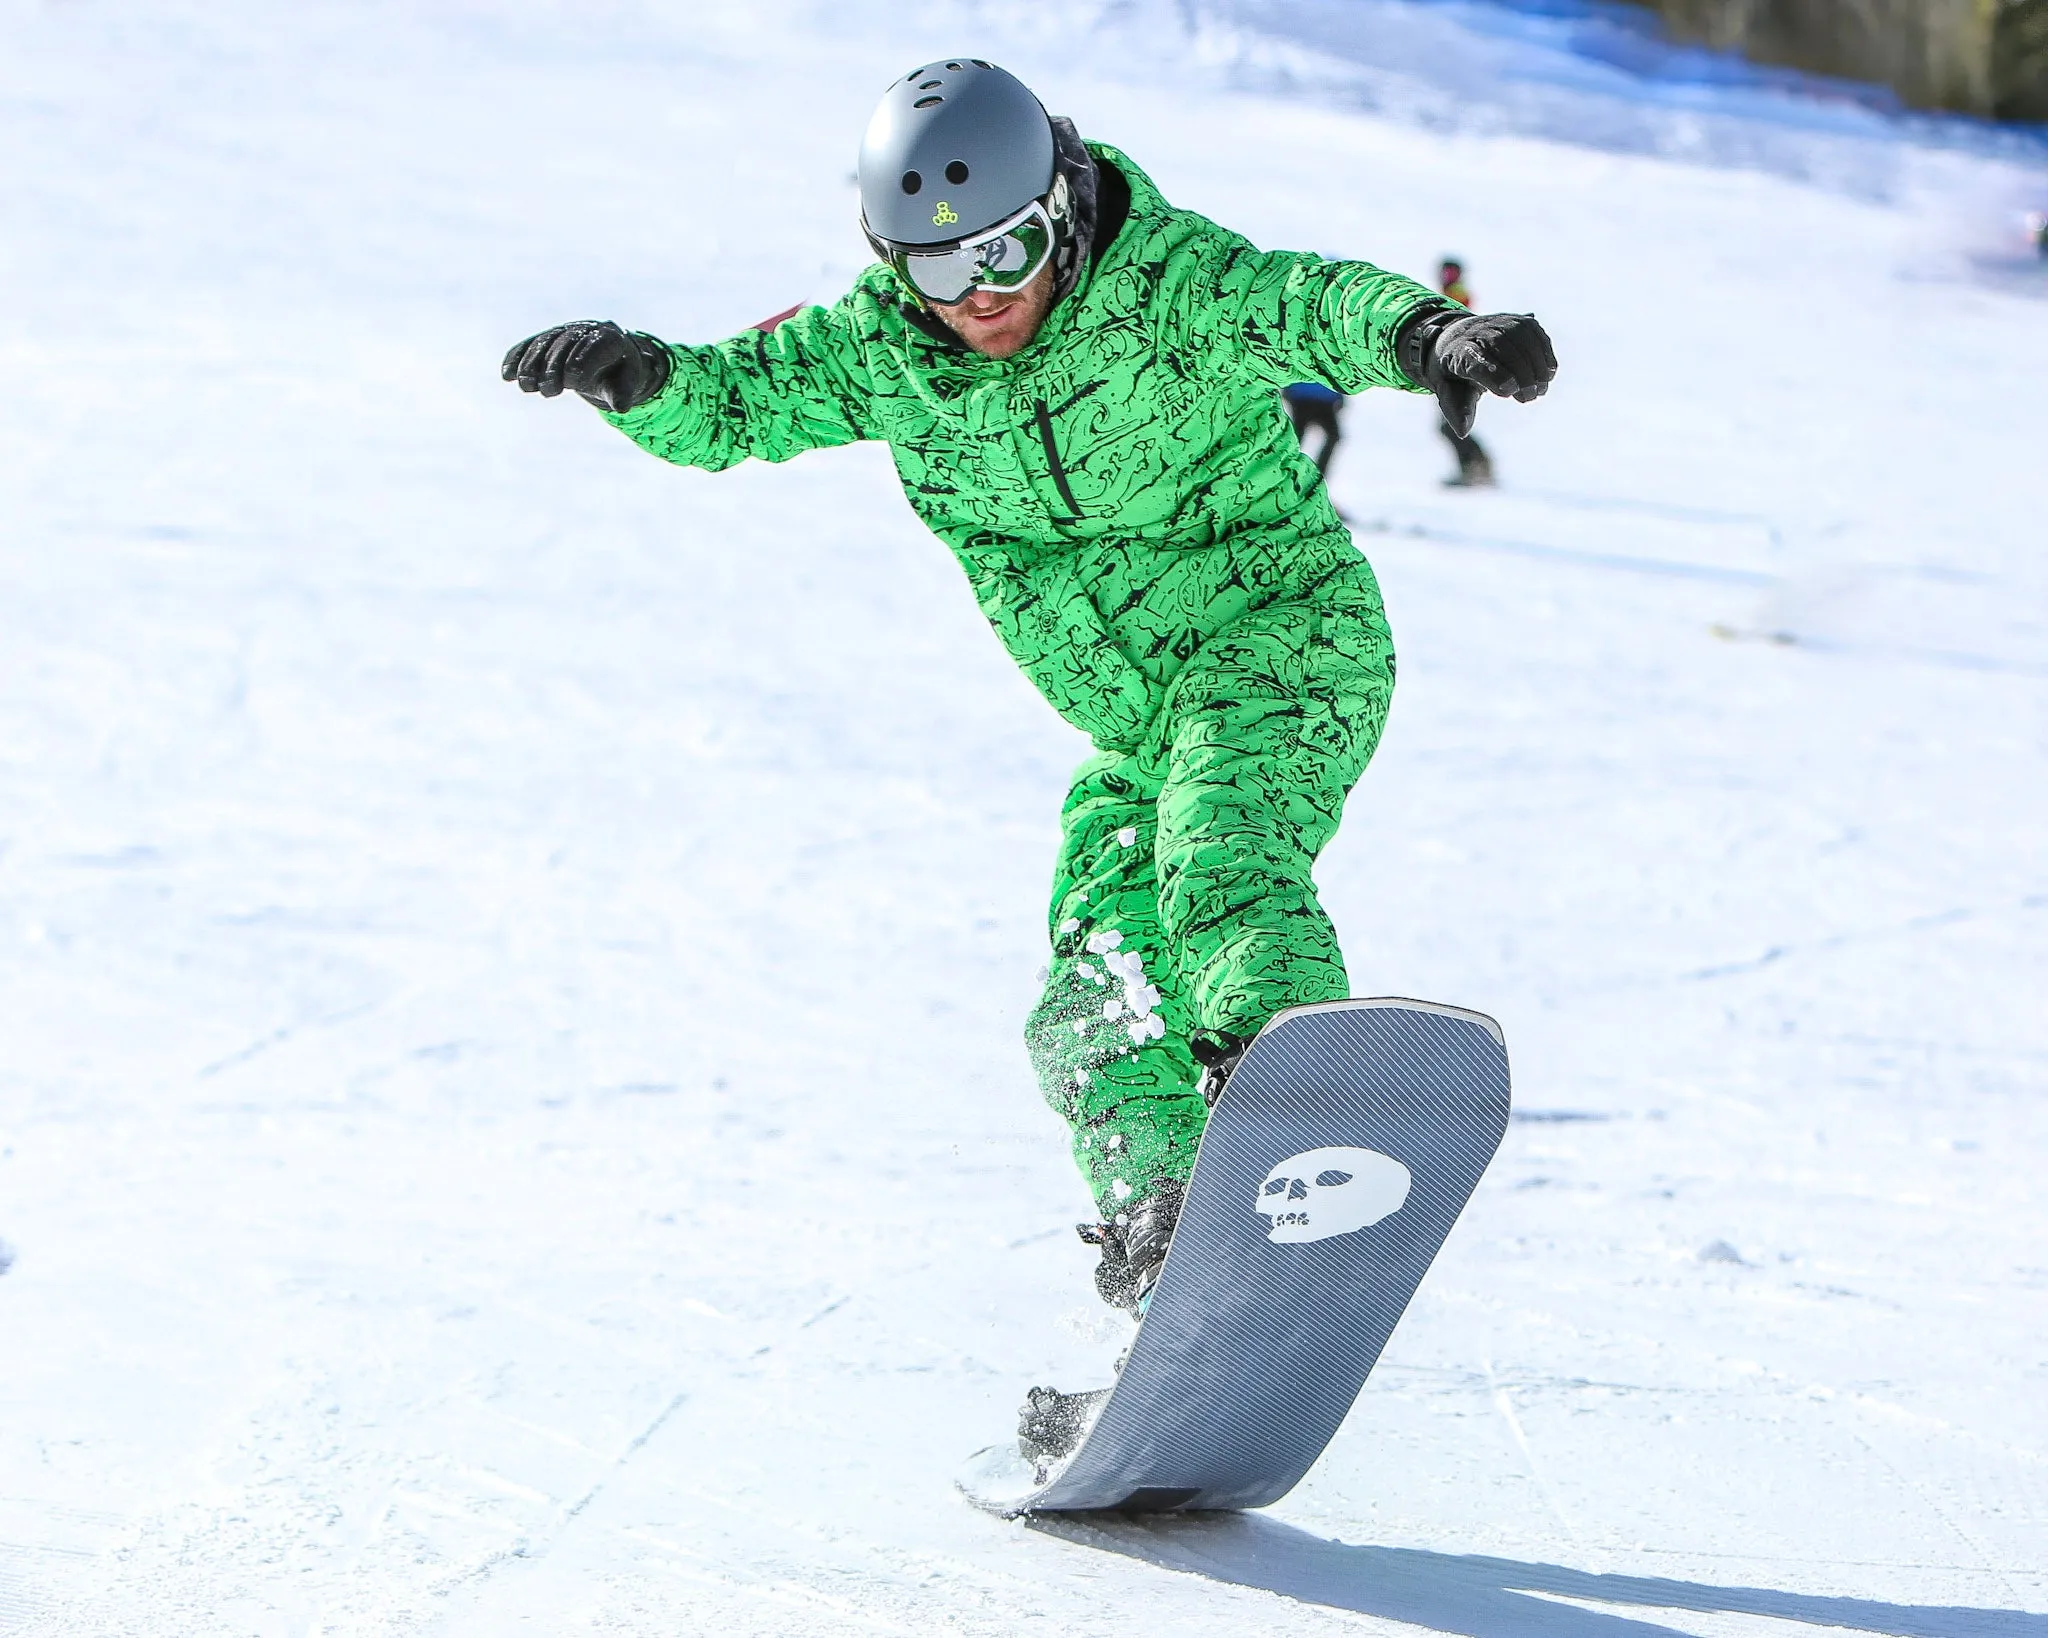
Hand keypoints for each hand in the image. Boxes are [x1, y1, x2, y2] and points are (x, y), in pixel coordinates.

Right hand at [501, 320, 670, 412]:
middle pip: (565, 344)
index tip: (572, 384)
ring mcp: (566, 331)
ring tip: (526, 388)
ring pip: (545, 343)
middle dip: (554, 368)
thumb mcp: (626, 385)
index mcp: (611, 339)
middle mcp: (587, 329)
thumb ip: (622, 394)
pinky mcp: (549, 337)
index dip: (581, 362)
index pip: (593, 346)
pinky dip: (517, 357)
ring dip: (531, 365)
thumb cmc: (620, 375)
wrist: (612, 358)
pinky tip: (506, 374)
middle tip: (548, 393)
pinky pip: (530, 344)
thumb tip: (622, 408)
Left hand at [1399, 309, 1556, 437]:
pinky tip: (1548, 373)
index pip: (1473, 359)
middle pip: (1500, 346)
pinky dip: (1544, 352)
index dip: (1492, 374)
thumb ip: (1457, 410)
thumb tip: (1463, 431)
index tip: (1508, 392)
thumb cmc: (1453, 372)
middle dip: (1520, 373)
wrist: (1456, 339)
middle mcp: (1476, 331)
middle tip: (1531, 397)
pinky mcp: (1516, 320)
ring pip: (1521, 336)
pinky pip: (1534, 332)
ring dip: (1536, 364)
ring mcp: (1498, 322)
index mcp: (1456, 351)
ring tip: (1541, 389)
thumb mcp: (1448, 392)